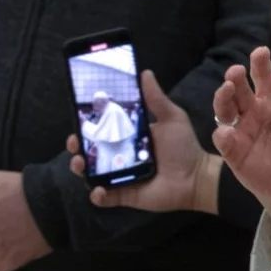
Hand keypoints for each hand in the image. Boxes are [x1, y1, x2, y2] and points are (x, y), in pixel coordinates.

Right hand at [70, 68, 218, 213]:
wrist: (196, 178)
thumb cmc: (183, 147)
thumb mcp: (171, 118)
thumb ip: (156, 98)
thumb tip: (145, 72)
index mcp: (127, 137)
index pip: (100, 130)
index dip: (85, 126)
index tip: (78, 120)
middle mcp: (119, 156)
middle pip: (89, 152)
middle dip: (76, 148)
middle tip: (74, 144)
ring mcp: (120, 177)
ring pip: (91, 174)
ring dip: (80, 169)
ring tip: (80, 165)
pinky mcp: (124, 195)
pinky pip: (104, 197)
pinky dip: (98, 195)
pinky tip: (99, 190)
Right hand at [213, 47, 270, 229]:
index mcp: (270, 104)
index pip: (263, 80)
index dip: (260, 66)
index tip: (260, 52)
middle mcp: (251, 114)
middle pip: (238, 91)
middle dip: (235, 79)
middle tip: (235, 72)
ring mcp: (240, 132)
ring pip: (224, 110)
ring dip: (223, 98)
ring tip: (227, 90)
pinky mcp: (233, 152)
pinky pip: (223, 140)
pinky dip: (223, 134)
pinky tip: (227, 130)